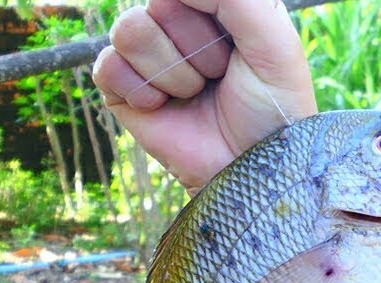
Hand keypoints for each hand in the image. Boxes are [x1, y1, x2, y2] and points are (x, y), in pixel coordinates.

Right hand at [92, 0, 317, 193]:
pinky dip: (142, 91)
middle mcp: (181, 25)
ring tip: (198, 94)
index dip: (209, 16)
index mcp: (218, 8)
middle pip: (158, 5)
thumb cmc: (272, 107)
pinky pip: (107, 65)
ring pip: (129, 31)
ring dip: (173, 72)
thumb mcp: (274, 42)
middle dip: (196, 47)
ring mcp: (149, 57)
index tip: (237, 47)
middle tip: (221, 76)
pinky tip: (166, 108)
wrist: (252, 168)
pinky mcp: (122, 89)